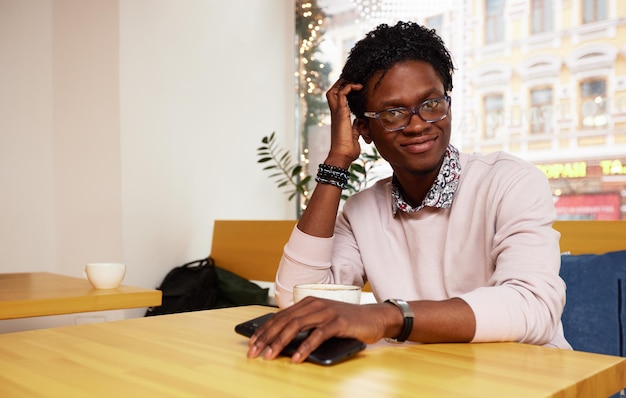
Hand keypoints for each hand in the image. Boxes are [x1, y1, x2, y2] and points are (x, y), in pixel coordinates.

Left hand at [246, 297, 390, 362]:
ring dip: (280, 342)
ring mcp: (326, 312)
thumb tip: (281, 342)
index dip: (263, 330)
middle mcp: (313, 304)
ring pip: (296, 326)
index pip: (279, 317)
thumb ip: (304, 326)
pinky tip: (297, 358)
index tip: (251, 344)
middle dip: (266, 338)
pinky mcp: (338, 322)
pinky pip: (317, 335)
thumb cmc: (346, 321)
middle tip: (254, 352)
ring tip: (270, 356)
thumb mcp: (321, 320)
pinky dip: (305, 348)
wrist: (374, 317)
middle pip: (283, 321)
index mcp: (307, 303)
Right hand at [325, 79, 363, 167]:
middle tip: (352, 81)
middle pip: (332, 92)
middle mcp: (335, 113)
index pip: (337, 100)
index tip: (354, 87)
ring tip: (356, 82)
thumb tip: (359, 122)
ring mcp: (337, 112)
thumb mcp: (354, 135)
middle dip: (341, 84)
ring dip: (344, 83)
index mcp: (338, 118)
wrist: (343, 155)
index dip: (343, 91)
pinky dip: (350, 87)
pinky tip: (358, 87)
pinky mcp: (341, 112)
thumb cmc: (348, 149)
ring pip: (334, 90)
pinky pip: (343, 93)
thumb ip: (356, 127)